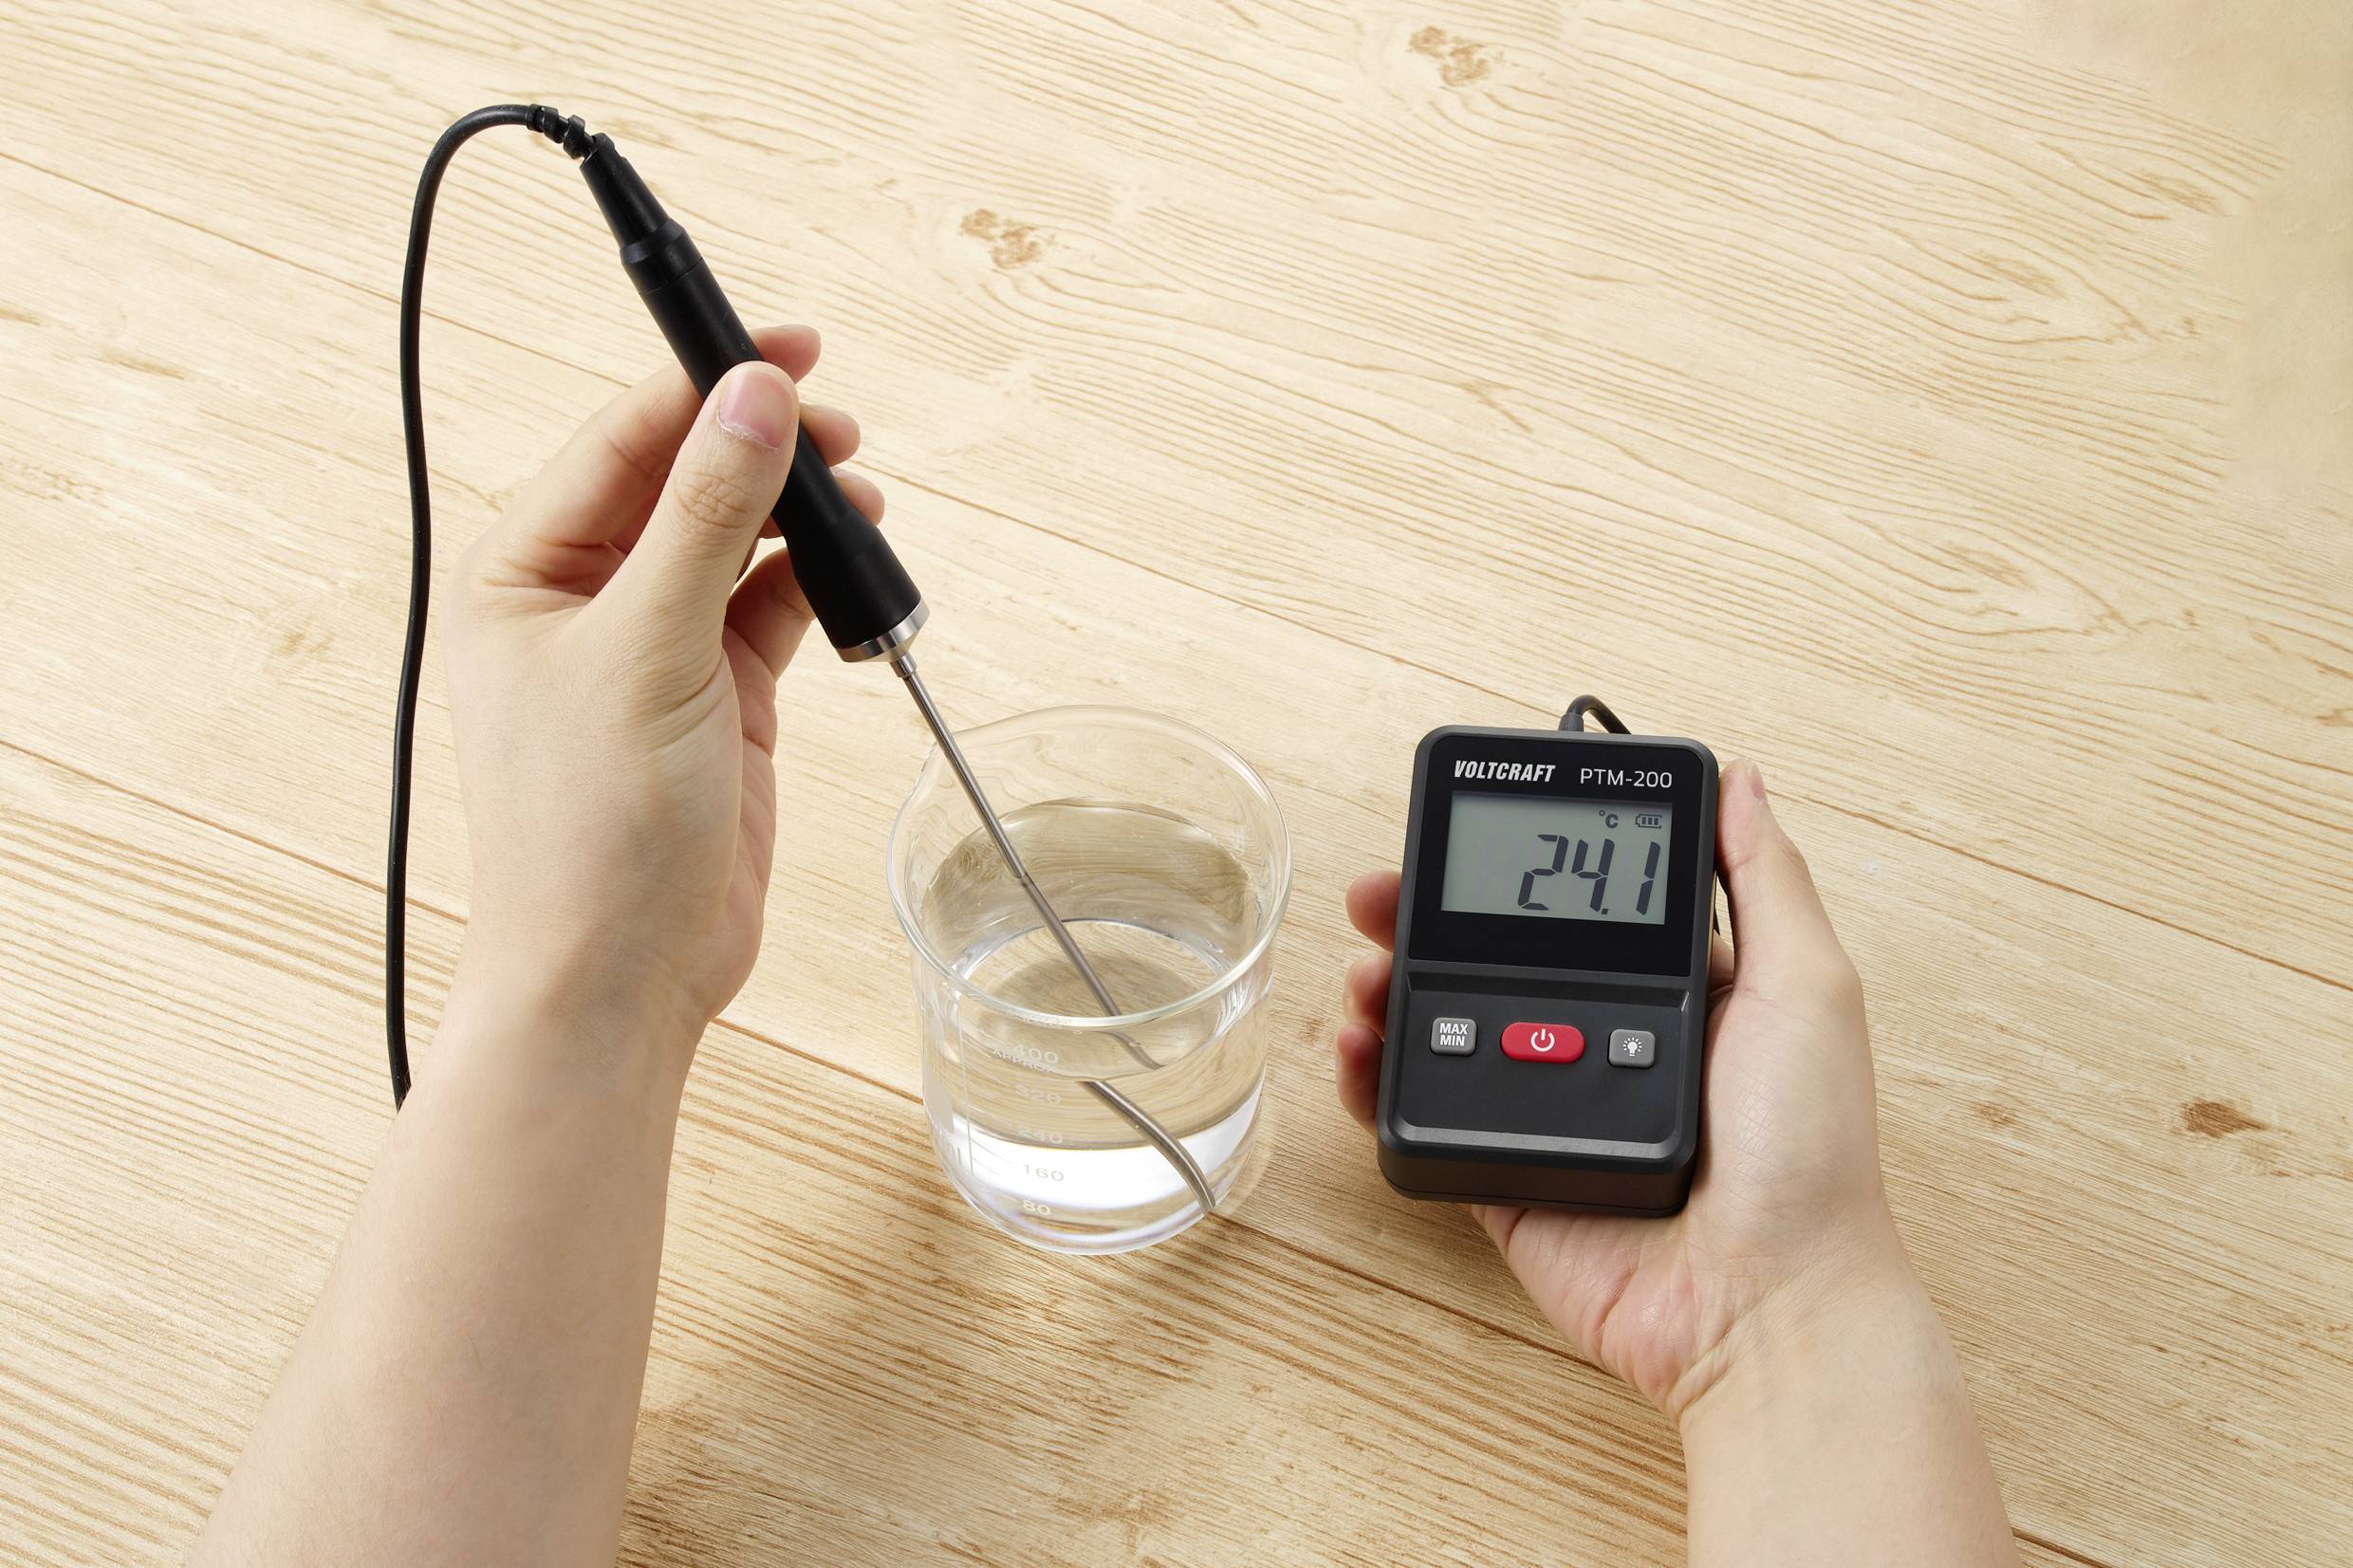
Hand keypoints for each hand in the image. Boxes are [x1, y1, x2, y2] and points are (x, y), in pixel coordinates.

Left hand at [437, 327, 883, 1081]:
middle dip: (763, 448)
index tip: (785, 346)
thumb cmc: (588, 833)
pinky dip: (815, 584)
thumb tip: (751, 398)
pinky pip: (770, 604)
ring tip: (861, 509)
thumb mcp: (650, 651)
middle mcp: (580, 598)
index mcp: (521, 570)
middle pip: (683, 478)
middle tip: (839, 431)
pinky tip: (853, 578)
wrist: (619, 978)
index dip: (703, 383)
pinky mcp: (715, 695)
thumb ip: (708, 517)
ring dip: (799, 516)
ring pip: (736, 538)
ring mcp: (652, 646)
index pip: (621, 439)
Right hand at [1334, 761, 1915, 1418]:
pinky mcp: (1504, 1174)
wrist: (1764, 1300)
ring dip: (1390, 989)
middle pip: (1492, 962)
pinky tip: (1361, 1049)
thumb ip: (1766, 882)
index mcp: (1679, 994)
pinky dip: (1379, 1081)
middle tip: (1380, 898)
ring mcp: (1550, 1108)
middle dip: (1424, 920)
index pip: (1578, 913)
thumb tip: (1744, 779)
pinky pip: (1425, 1118)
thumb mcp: (1809, 988)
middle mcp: (1606, 1044)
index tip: (1466, 839)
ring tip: (1367, 972)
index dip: (1516, 874)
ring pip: (1446, 1031)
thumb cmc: (1808, 1156)